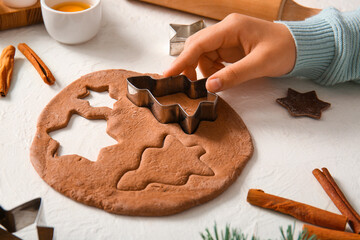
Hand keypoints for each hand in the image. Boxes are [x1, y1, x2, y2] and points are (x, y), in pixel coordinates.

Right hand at [163, 13, 295, 91]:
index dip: (182, 60)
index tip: (168, 74)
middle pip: (196, 47)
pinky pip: (212, 58)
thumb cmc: (284, 50)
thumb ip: (233, 75)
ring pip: (203, 54)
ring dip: (202, 70)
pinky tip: (220, 77)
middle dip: (189, 66)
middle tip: (186, 86)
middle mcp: (226, 30)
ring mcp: (227, 38)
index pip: (199, 43)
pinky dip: (211, 70)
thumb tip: (209, 86)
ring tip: (212, 82)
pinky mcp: (231, 46)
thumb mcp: (259, 64)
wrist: (300, 47)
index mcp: (231, 27)